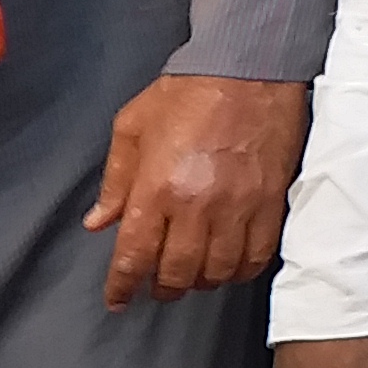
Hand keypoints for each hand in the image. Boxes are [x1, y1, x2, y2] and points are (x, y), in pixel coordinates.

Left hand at [86, 74, 305, 307]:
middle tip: (156, 286)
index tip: (118, 300)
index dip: (122, 286)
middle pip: (177, 273)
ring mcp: (237, 207)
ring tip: (191, 275)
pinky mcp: (269, 204)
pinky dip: (238, 271)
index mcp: (157, 188)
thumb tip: (98, 222)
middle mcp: (198, 206)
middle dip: (162, 288)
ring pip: (217, 272)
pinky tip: (227, 265)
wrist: (248, 67)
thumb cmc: (186, 92)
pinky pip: (255, 257)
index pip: (134, 256)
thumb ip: (115, 181)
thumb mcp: (132, 128)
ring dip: (200, 281)